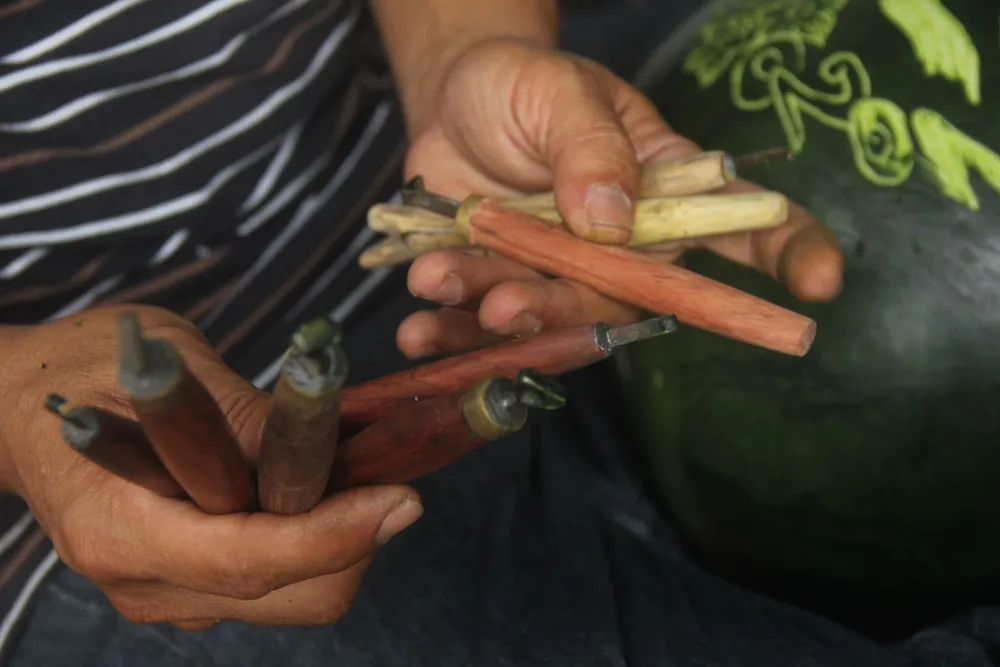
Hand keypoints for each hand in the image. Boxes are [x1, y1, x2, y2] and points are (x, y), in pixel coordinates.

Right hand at [0, 306, 421, 628]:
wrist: (18, 410)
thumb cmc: (82, 369)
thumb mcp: (165, 362)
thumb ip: (242, 413)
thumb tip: (329, 443)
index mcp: (120, 528)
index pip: (246, 560)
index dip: (334, 534)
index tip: (403, 499)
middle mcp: (144, 583)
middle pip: (290, 598)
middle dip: (354, 541)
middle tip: (387, 473)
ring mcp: (164, 596)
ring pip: (293, 600)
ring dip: (341, 543)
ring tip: (352, 474)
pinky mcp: (186, 589)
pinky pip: (273, 586)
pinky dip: (313, 546)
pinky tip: (313, 490)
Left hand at [397, 38, 843, 357]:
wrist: (452, 98)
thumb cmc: (519, 84)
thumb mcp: (556, 91)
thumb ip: (589, 148)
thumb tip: (612, 219)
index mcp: (660, 191)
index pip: (740, 223)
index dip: (787, 251)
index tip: (822, 283)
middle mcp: (621, 246)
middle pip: (620, 299)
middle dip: (562, 312)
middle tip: (508, 306)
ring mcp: (561, 272)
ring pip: (548, 320)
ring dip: (492, 318)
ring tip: (439, 285)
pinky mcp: (504, 285)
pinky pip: (487, 326)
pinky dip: (449, 333)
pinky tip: (416, 330)